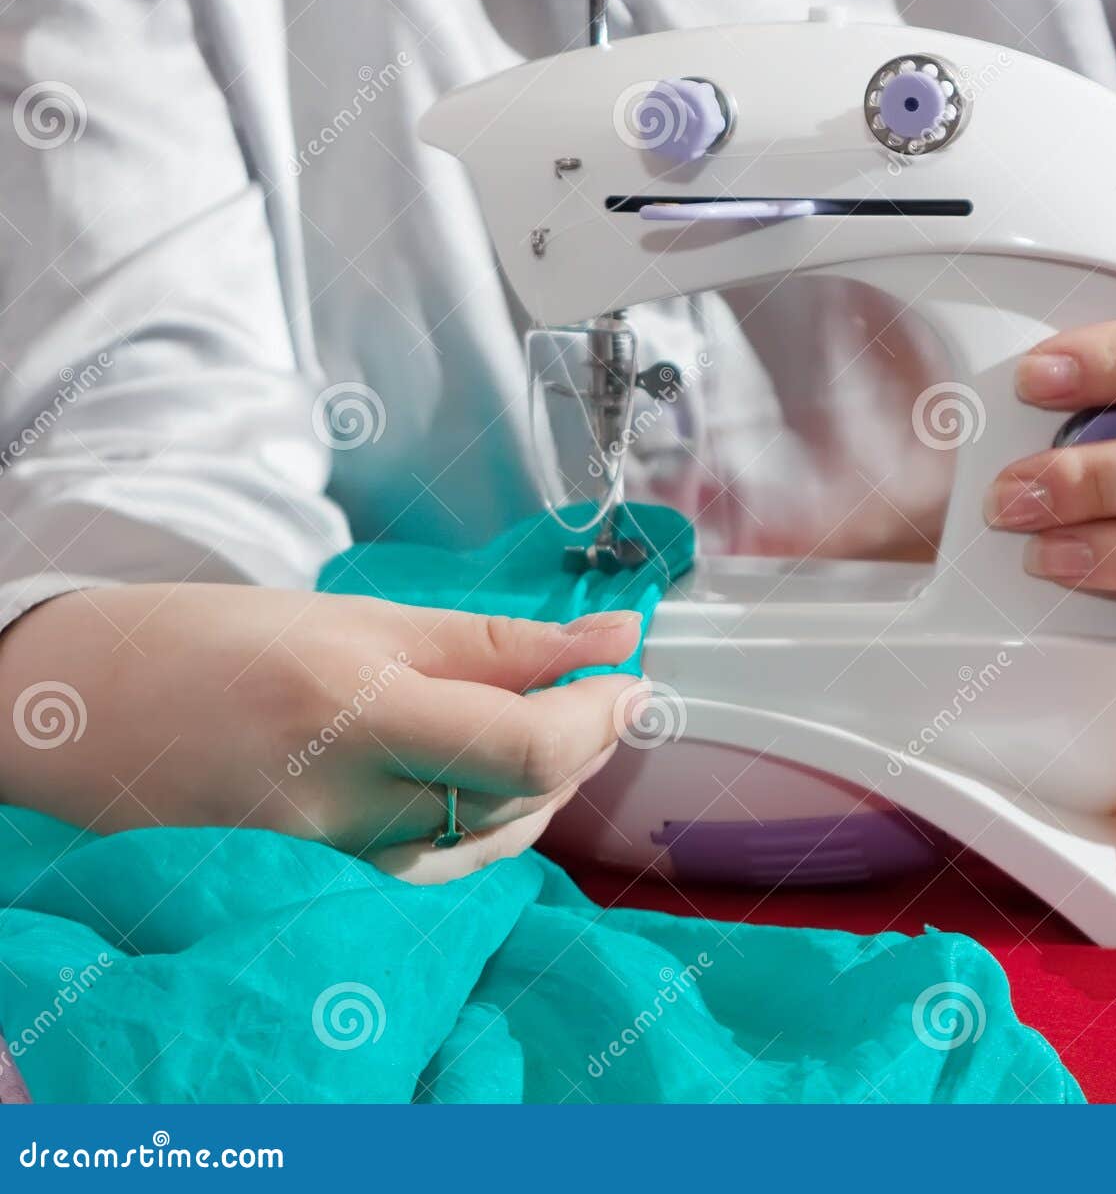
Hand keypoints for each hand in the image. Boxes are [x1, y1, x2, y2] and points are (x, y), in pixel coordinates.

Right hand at [0, 584, 640, 879]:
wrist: (87, 715)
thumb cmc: (223, 644)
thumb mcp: (366, 619)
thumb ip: (500, 643)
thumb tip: (615, 640)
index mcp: (350, 710)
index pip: (519, 746)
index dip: (598, 719)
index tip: (634, 680)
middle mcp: (341, 804)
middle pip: (518, 799)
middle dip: (587, 744)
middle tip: (606, 689)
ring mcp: (329, 861)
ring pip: (491, 842)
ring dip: (549, 785)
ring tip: (558, 722)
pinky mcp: (324, 889)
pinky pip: (443, 869)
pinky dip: (493, 822)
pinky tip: (499, 778)